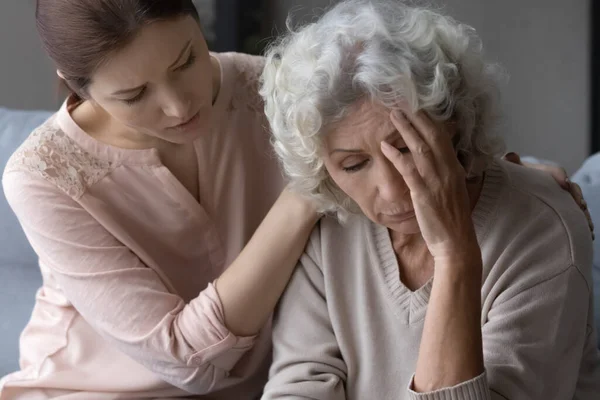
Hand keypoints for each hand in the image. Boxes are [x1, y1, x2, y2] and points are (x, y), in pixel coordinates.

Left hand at [381, 110, 479, 261]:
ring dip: (406, 129)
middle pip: (432, 136)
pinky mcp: (423, 194)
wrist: (456, 241)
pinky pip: (408, 171)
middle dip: (417, 117)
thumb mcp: (453, 189)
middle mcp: (447, 170)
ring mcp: (436, 181)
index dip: (430, 120)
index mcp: (454, 168)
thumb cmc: (452, 218)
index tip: (418, 106)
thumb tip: (434, 158)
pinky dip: (396, 156)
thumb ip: (444, 172)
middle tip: (403, 102)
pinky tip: (385, 146)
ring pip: (420, 148)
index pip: (443, 137)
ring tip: (393, 115)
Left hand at [503, 152, 593, 239]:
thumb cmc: (513, 177)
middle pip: (571, 188)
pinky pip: (575, 216)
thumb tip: (510, 155)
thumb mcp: (511, 170)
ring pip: (576, 203)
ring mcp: (561, 197)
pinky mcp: (562, 209)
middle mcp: (557, 184)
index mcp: (544, 173)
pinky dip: (582, 223)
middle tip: (580, 205)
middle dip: (577, 196)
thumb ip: (510, 162)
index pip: (554, 171)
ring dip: (583, 213)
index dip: (560, 175)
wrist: (514, 187)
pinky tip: (588, 234)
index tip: (564, 183)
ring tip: (588, 225)